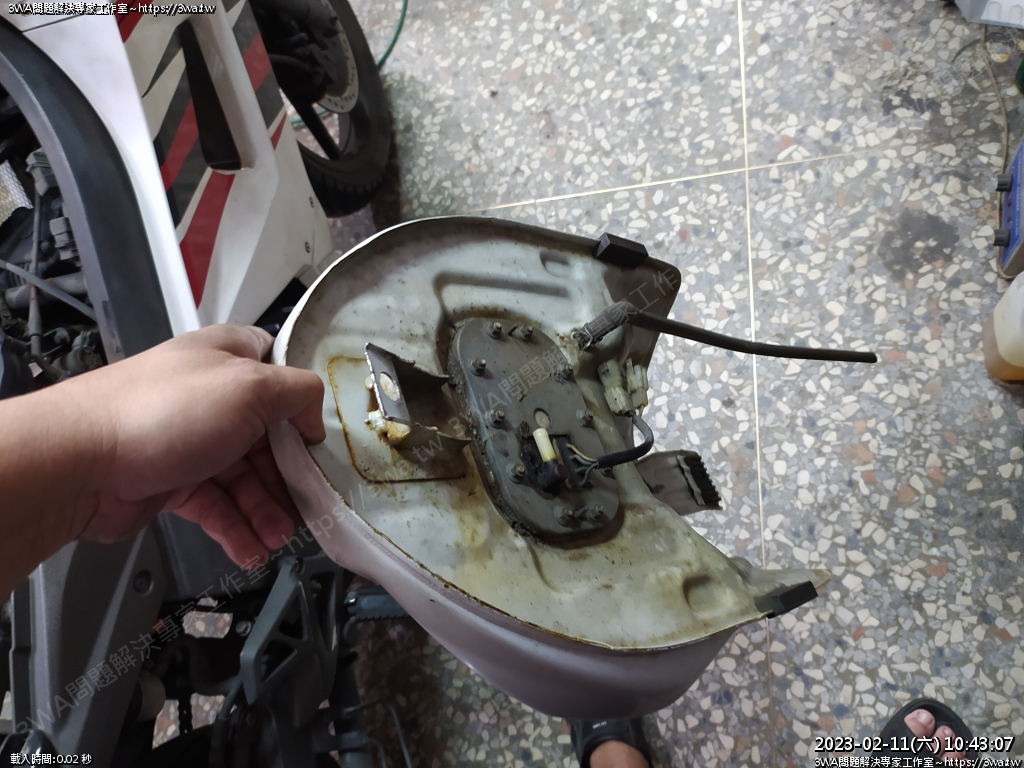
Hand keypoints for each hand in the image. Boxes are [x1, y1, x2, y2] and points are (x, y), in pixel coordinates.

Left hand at [63, 325, 324, 565]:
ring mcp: (193, 440)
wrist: (82, 460)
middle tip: (310, 505)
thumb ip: (298, 394)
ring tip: (278, 538)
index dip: (305, 401)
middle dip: (290, 475)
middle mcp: (214, 396)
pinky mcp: (173, 482)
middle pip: (270, 437)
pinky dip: (236, 529)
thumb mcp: (252, 388)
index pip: (281, 369)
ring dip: (266, 510)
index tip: (324, 434)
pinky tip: (251, 550)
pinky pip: (216, 506)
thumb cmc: (171, 412)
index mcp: (230, 357)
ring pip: (245, 478)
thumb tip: (313, 417)